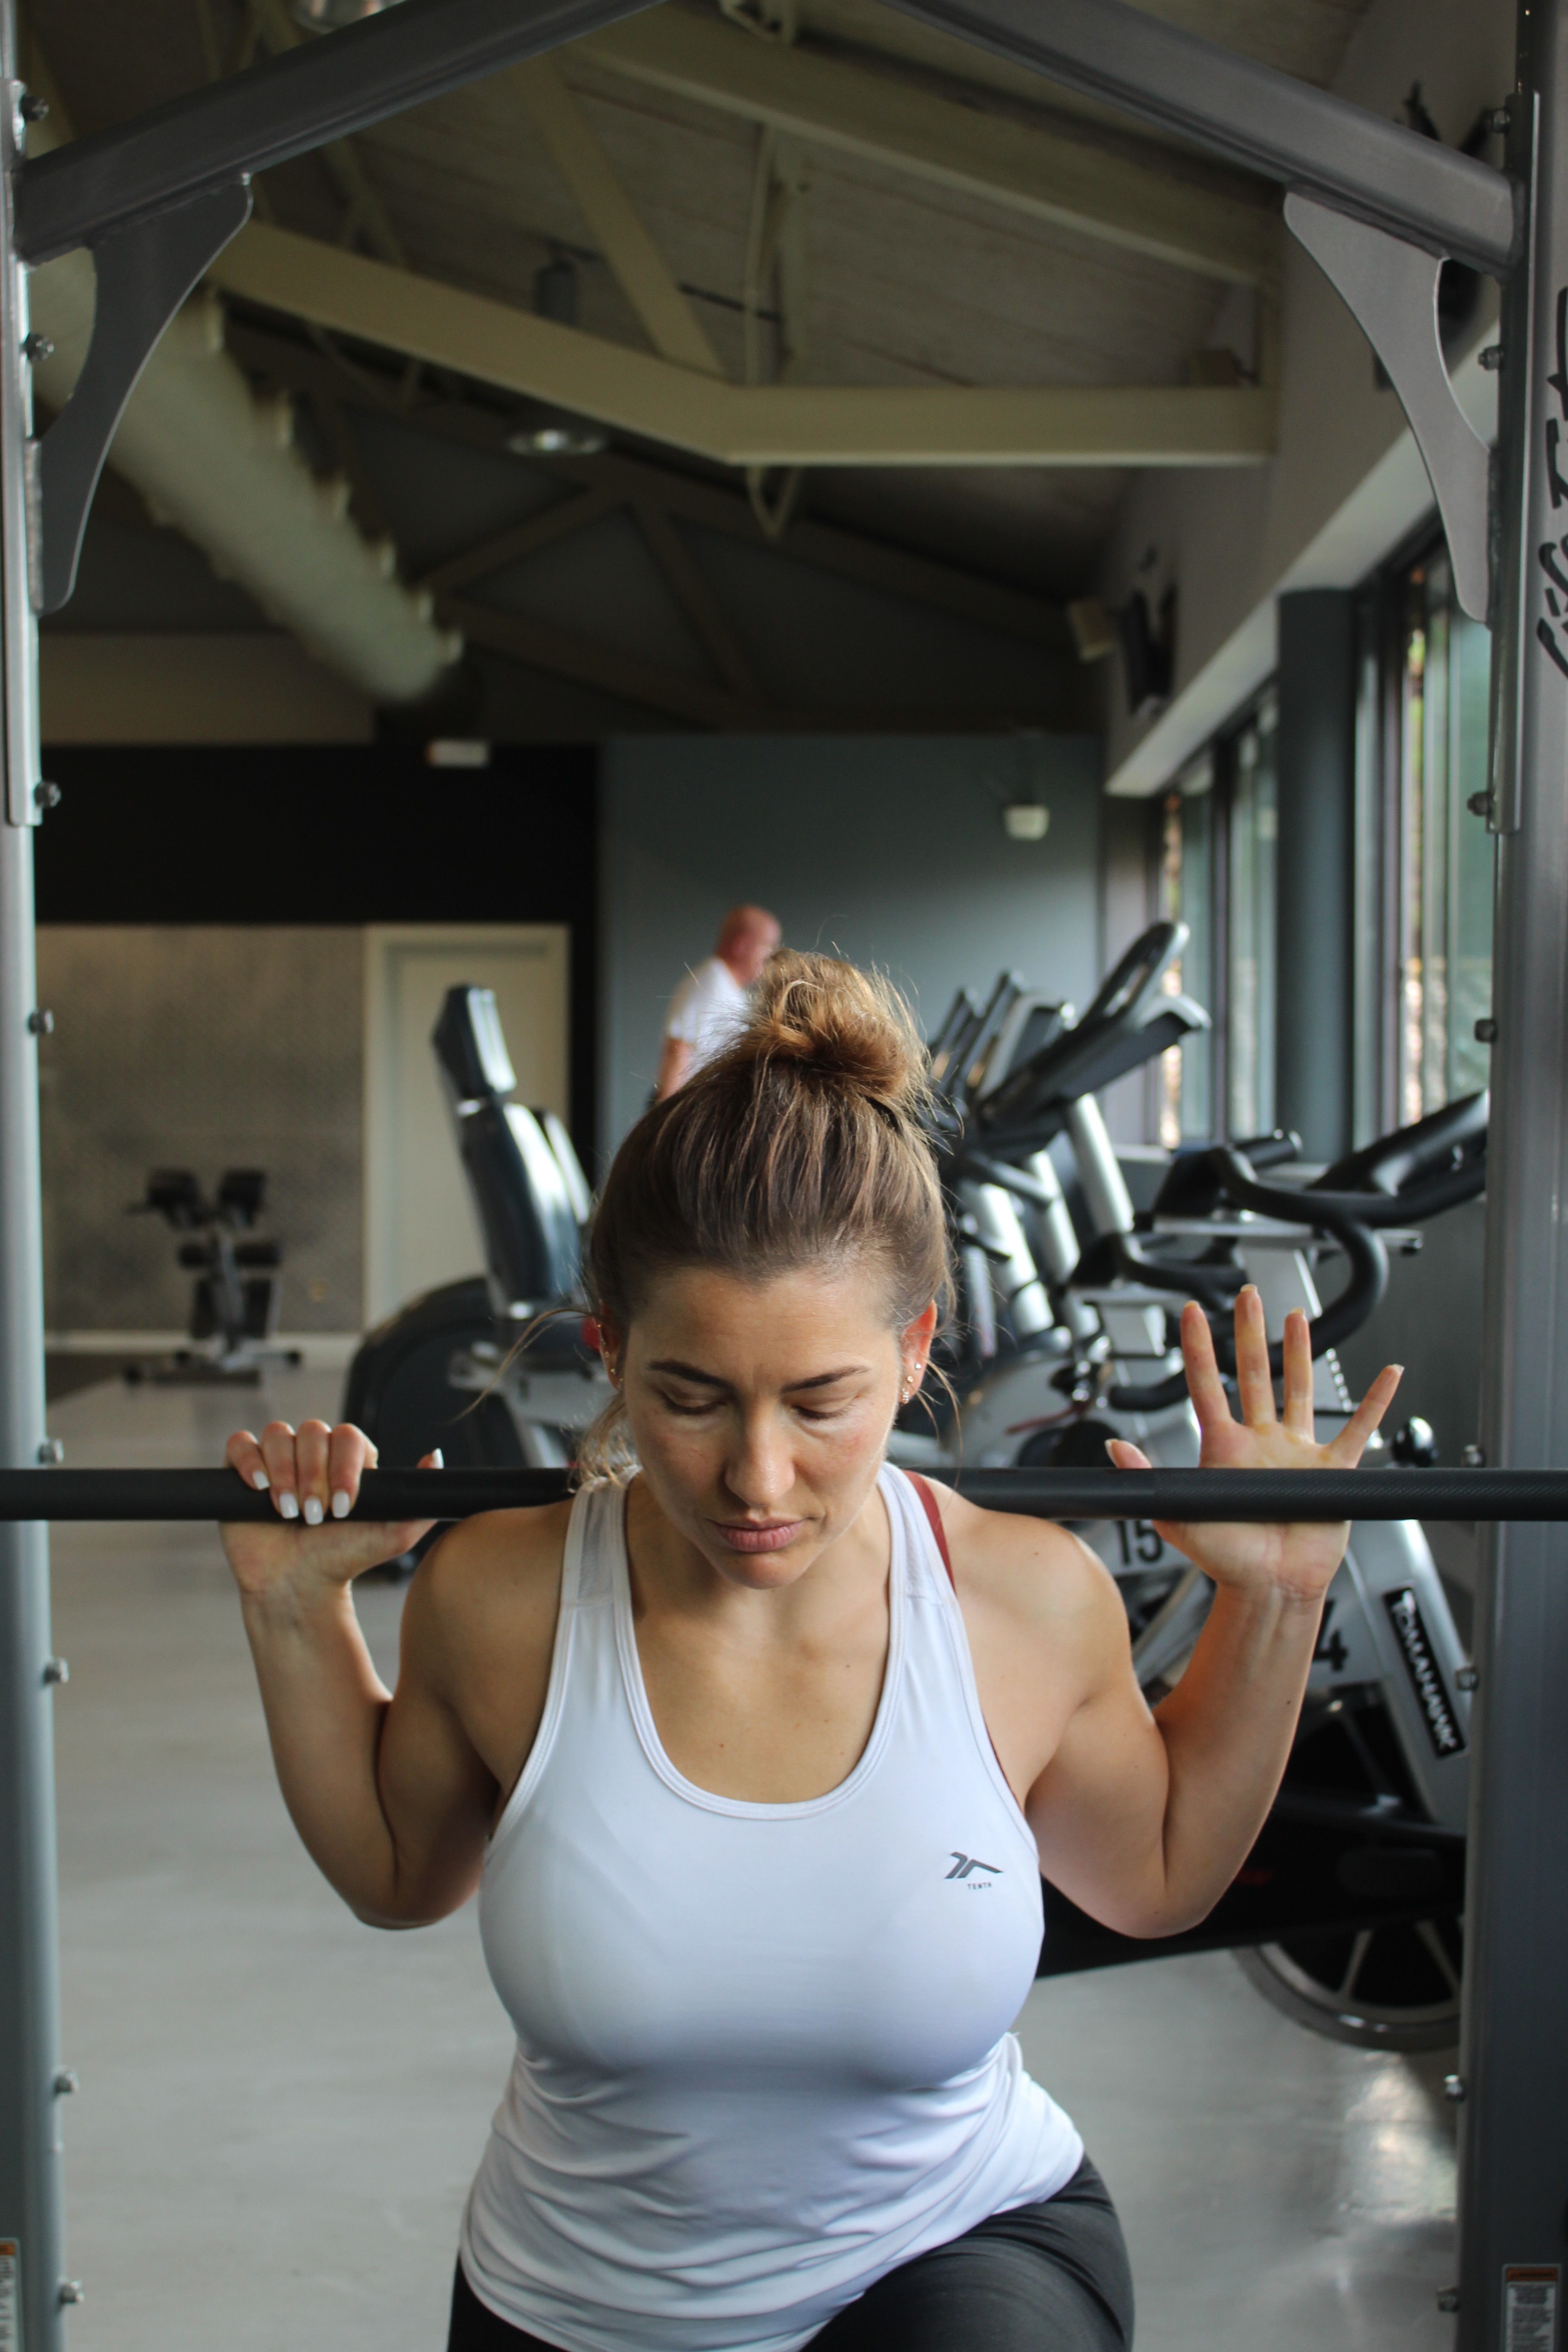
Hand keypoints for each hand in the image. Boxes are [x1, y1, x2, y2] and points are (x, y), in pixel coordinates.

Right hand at [220, 1420, 439, 1604]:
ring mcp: (277, 1461)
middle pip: (313, 1432)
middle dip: (314, 1474)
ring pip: (279, 1435)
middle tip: (315, 1516)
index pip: (348, 1436)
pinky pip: (240, 1444)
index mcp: (347, 1461)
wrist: (298, 1588)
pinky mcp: (243, 1473)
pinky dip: (249, 1460)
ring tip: (289, 1512)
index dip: (345, 1466)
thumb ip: (418, 1499)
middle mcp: (312, 1454)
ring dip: (284, 1472)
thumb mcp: (392, 1536)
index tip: (345, 1507)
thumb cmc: (343, 1561)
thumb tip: (434, 1456)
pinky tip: (259, 1488)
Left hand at [1107, 1288, 1400, 1605]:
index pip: (1207, 1385)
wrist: (1269, 1588)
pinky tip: (1388, 1375)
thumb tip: (1114, 1446)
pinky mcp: (1330, 1470)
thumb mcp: (1177, 1517)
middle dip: (1250, 1333)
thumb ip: (1146, 1479)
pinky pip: (1357, 1429)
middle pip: (1254, 1374)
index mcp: (1224, 1448)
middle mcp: (1260, 1441)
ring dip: (1299, 1352)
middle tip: (1248, 1296)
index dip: (1199, 1348)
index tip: (1191, 1313)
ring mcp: (1296, 1452)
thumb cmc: (1226, 1560)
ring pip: (1298, 1389)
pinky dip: (1375, 1402)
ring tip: (1297, 1317)